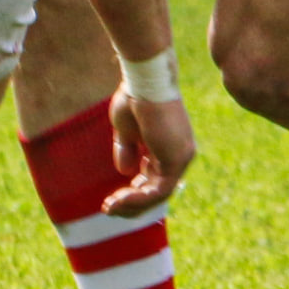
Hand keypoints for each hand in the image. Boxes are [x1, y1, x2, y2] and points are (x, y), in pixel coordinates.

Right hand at [101, 85, 196, 216]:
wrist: (143, 79)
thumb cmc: (134, 96)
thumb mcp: (126, 129)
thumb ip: (127, 150)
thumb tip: (126, 172)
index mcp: (168, 145)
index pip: (153, 178)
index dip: (133, 192)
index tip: (111, 198)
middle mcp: (179, 153)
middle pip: (156, 190)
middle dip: (131, 202)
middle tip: (108, 209)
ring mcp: (180, 158)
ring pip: (157, 195)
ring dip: (131, 204)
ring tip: (109, 208)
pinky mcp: (176, 160)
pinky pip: (158, 191)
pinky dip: (137, 198)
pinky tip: (118, 199)